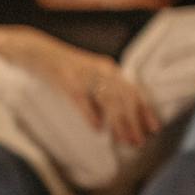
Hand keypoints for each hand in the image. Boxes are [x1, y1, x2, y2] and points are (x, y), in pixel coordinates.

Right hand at [21, 44, 158, 146]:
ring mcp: (85, 75)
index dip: (145, 110)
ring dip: (118, 123)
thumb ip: (103, 92)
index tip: (154, 128)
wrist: (40, 52)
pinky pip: (83, 100)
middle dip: (134, 122)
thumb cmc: (65, 69)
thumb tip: (112, 119)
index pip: (133, 91)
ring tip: (124, 140)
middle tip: (139, 142)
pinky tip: (96, 128)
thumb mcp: (90, 75)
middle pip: (124, 98)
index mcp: (109, 69)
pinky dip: (91, 114)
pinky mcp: (69, 81)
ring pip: (108, 100)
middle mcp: (102, 70)